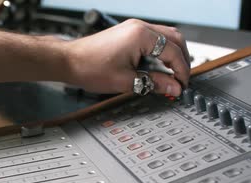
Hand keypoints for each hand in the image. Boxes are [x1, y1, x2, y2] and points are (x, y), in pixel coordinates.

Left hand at [63, 19, 189, 96]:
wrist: (68, 61)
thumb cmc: (89, 67)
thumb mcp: (126, 81)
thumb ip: (154, 83)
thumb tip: (174, 87)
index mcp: (141, 35)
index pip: (173, 52)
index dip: (181, 71)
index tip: (182, 85)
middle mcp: (140, 27)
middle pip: (175, 39)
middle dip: (182, 60)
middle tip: (181, 80)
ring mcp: (133, 28)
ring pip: (165, 37)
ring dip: (172, 55)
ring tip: (171, 75)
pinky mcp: (128, 33)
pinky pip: (153, 39)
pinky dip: (160, 52)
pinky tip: (157, 67)